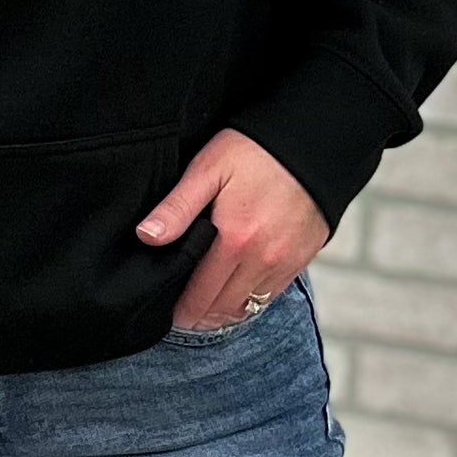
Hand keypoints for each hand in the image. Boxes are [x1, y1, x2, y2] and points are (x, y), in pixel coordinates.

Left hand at [136, 128, 329, 329]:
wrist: (311, 141)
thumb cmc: (254, 150)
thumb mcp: (208, 168)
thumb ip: (177, 207)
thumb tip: (146, 237)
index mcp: (233, 241)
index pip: (200, 296)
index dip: (181, 311)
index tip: (166, 314)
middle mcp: (261, 260)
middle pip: (223, 309)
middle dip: (199, 315)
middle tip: (181, 314)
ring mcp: (284, 263)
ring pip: (248, 307)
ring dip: (224, 312)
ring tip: (204, 308)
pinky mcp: (301, 260)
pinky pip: (271, 296)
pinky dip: (250, 301)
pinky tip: (235, 293)